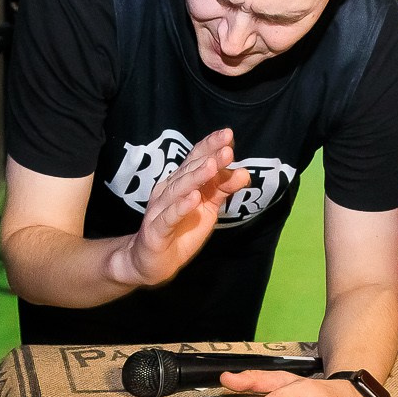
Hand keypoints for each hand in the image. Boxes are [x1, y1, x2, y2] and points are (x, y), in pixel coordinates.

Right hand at [111, 129, 247, 288]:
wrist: (153, 262)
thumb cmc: (181, 230)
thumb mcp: (208, 209)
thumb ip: (222, 190)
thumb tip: (244, 172)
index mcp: (181, 182)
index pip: (196, 159)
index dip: (210, 146)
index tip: (228, 134)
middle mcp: (169, 191)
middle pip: (188, 170)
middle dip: (208, 158)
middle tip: (227, 148)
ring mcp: (160, 209)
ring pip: (178, 190)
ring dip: (195, 177)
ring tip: (212, 167)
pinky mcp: (156, 230)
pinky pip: (169, 217)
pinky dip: (180, 207)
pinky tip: (193, 199)